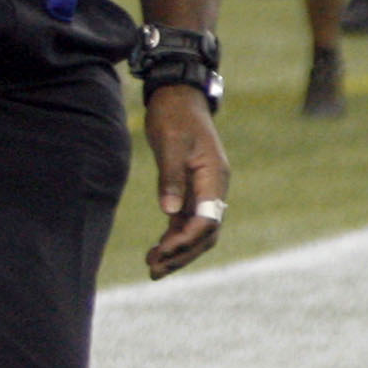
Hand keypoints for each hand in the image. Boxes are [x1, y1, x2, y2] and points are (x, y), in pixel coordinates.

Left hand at [142, 84, 227, 278]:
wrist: (178, 98)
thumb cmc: (175, 117)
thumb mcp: (171, 144)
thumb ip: (171, 178)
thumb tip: (170, 212)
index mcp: (215, 178)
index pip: (208, 220)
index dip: (187, 239)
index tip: (163, 250)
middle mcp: (214, 189)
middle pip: (206, 234)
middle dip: (183, 254)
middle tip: (155, 269)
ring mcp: (203, 191)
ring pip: (196, 232)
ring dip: (177, 251)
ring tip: (152, 267)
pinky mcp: (190, 190)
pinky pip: (186, 222)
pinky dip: (173, 238)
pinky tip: (157, 250)